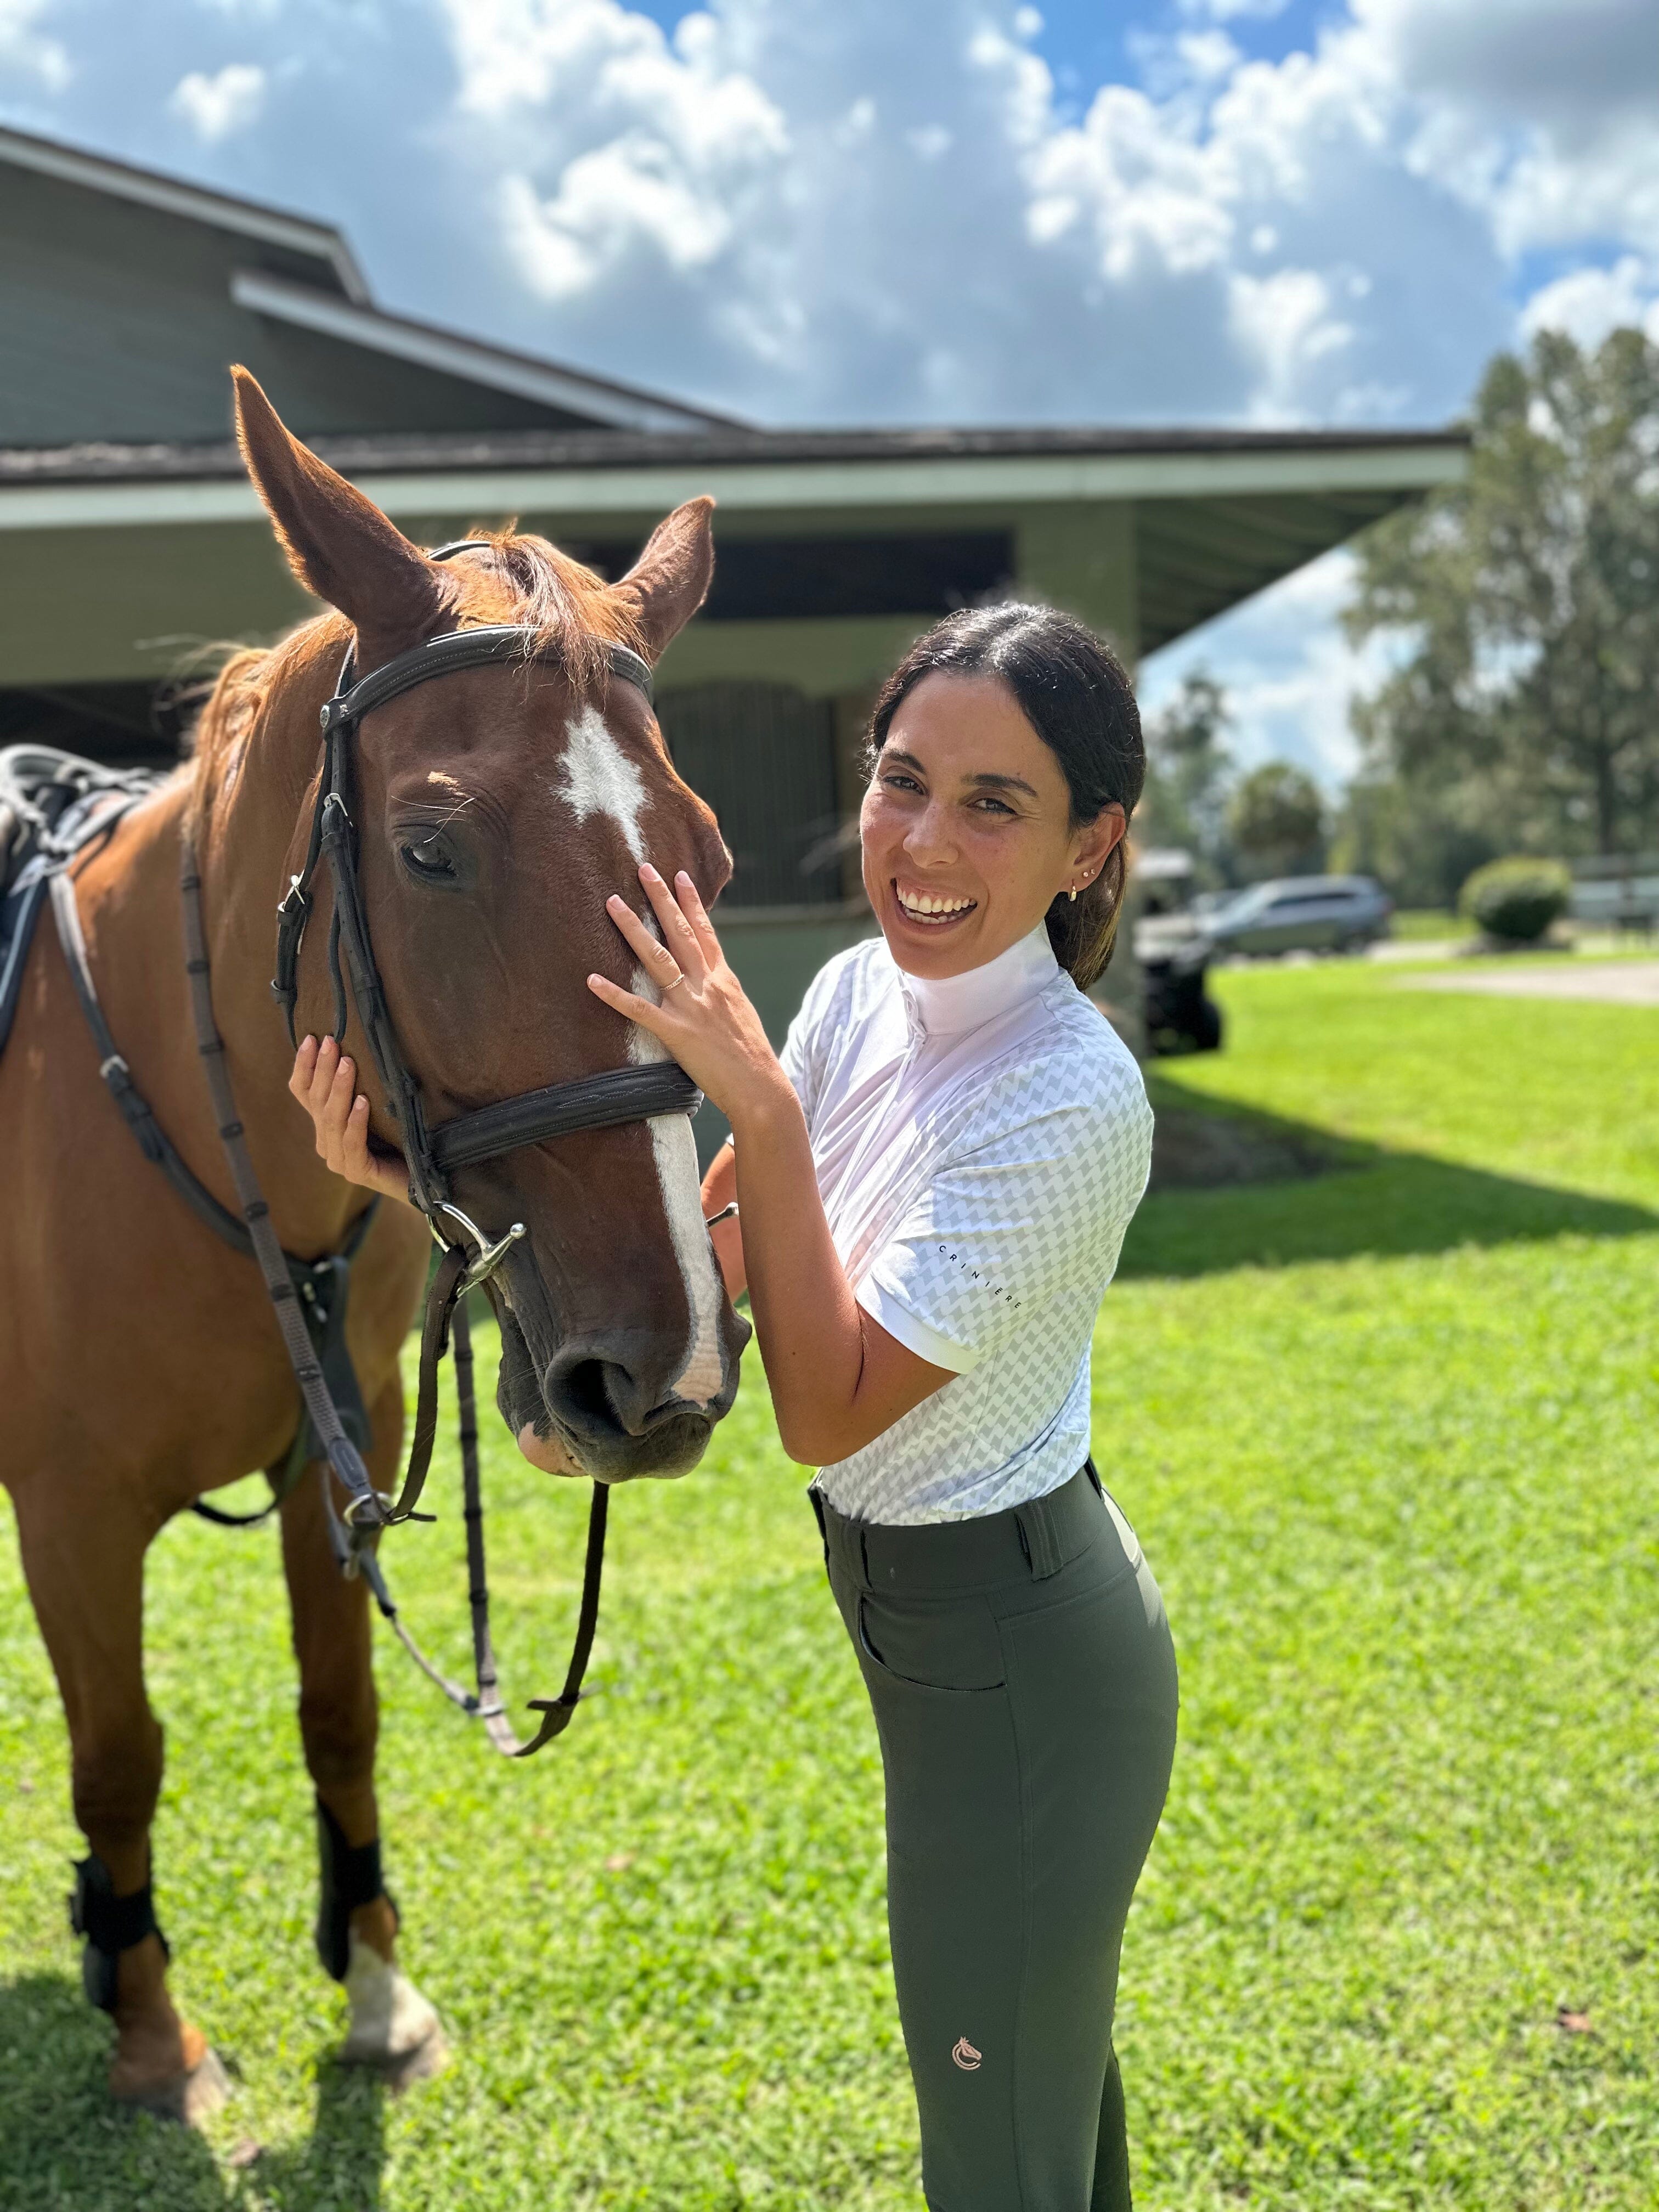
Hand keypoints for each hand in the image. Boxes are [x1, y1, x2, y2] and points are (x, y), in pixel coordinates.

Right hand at [289, 1034, 412, 1204]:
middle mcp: (327, 1142)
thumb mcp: (378, 1108)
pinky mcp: (358, 1172)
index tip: (311, 1038)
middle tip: (330, 1042)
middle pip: (316, 1102)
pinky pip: (353, 1143)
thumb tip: (358, 1048)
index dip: (304, 1066)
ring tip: (347, 1064)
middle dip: (322, 1069)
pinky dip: (356, 1121)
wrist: (422, 1181)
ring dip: (339, 1089)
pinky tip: (363, 1102)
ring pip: (332, 1120)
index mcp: (325, 1126)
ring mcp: (340, 1160)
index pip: (304, 1093)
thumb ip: (363, 1088)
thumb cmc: (401, 1140)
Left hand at [588, 865, 790, 1127]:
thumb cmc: (751, 1058)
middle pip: (681, 934)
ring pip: (658, 958)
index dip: (691, 903)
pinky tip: (592, 979)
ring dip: (633, 929)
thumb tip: (709, 982)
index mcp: (724, 981)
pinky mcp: (678, 1033)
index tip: (679, 875)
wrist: (762, 1088)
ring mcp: (692, 1007)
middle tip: (643, 869)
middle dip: (661, 899)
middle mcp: (708, 986)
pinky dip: (615, 995)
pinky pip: (640, 1010)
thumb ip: (721, 994)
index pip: (706, 933)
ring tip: (613, 903)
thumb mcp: (740, 1015)